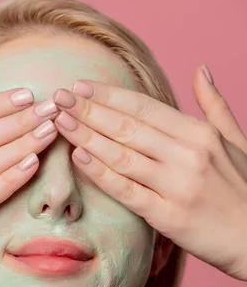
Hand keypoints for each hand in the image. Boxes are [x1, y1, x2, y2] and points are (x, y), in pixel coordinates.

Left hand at [52, 66, 246, 280]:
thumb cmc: (244, 188)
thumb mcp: (235, 140)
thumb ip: (215, 104)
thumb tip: (200, 69)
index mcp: (200, 133)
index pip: (145, 107)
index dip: (109, 95)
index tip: (80, 85)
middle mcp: (189, 155)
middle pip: (128, 127)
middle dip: (88, 110)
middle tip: (58, 97)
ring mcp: (178, 186)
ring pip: (122, 155)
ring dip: (87, 136)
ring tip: (60, 122)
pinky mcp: (170, 216)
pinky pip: (128, 191)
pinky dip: (102, 174)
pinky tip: (79, 159)